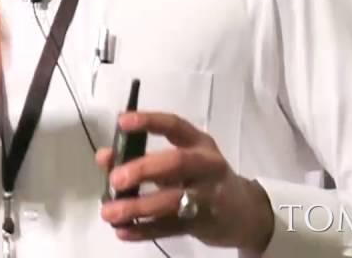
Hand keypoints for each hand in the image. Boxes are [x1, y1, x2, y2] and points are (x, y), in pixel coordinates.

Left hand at [96, 111, 274, 251]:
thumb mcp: (179, 161)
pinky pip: (171, 228)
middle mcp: (207, 166)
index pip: (175, 125)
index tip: (122, 121)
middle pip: (177, 162)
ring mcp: (209, 196)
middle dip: (143, 169)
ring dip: (137, 207)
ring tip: (110, 212)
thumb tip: (104, 157)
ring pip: (172, 200)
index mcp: (199, 143)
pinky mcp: (204, 223)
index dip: (149, 121)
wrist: (246, 214)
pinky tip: (123, 230)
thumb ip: (139, 156)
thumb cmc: (202, 179)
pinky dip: (144, 230)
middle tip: (116, 179)